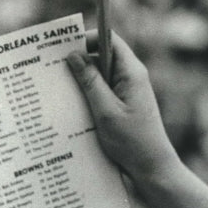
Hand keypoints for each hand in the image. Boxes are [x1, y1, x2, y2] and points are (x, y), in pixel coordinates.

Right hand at [66, 30, 177, 181]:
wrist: (152, 169)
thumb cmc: (132, 142)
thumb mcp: (106, 111)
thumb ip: (90, 82)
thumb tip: (73, 55)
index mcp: (132, 73)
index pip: (109, 39)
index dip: (87, 37)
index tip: (64, 46)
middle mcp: (131, 78)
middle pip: (102, 57)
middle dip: (80, 61)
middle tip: (55, 69)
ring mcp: (128, 92)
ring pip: (100, 76)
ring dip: (82, 81)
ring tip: (60, 89)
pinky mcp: (123, 106)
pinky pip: (103, 92)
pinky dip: (89, 95)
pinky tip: (74, 106)